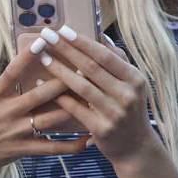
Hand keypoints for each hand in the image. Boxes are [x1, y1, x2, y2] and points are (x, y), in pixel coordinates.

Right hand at [0, 44, 87, 177]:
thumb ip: (3, 86)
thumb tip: (23, 66)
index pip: (13, 70)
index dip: (29, 56)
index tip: (45, 40)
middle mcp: (7, 111)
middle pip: (42, 93)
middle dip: (65, 80)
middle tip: (86, 68)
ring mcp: (17, 131)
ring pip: (52, 117)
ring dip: (74, 108)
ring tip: (93, 99)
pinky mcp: (22, 149)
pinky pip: (51, 147)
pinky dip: (70, 146)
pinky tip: (86, 141)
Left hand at [30, 26, 154, 164]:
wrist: (135, 147)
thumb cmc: (130, 110)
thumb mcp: (132, 85)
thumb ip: (118, 61)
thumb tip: (102, 36)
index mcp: (135, 79)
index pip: (105, 55)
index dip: (82, 42)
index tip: (63, 30)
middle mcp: (127, 95)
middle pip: (91, 67)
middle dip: (66, 49)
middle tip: (46, 35)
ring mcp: (115, 113)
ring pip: (81, 86)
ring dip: (59, 70)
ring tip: (43, 57)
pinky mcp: (101, 129)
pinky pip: (75, 108)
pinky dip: (58, 95)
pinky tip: (42, 84)